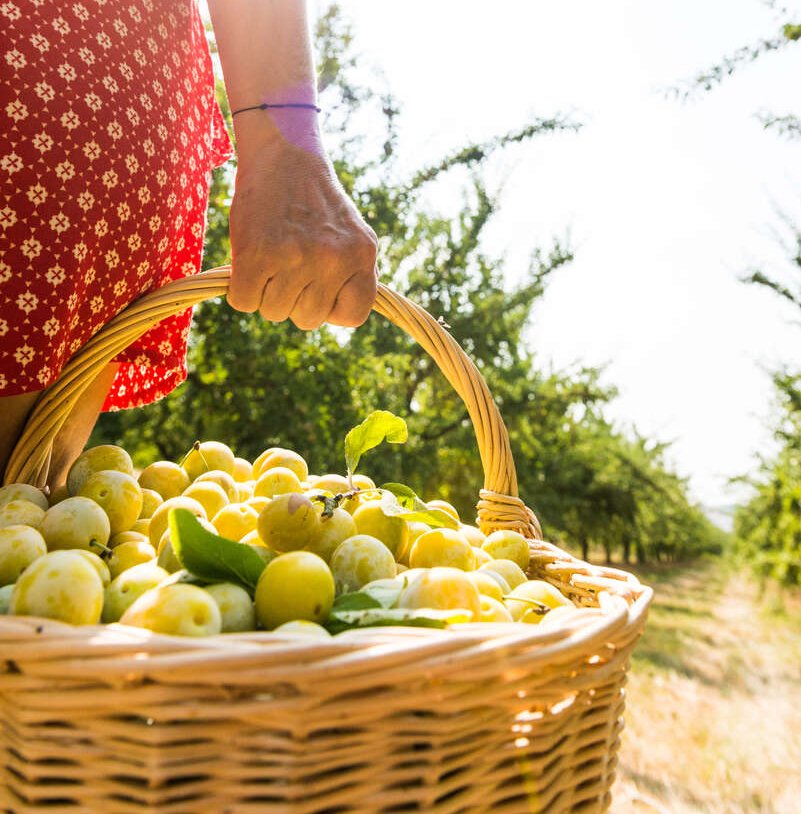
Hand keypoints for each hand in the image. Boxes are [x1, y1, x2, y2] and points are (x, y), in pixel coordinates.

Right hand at [227, 127, 377, 329]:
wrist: (284, 152)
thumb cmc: (314, 200)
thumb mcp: (352, 233)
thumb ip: (355, 274)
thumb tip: (348, 315)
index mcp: (361, 255)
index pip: (351, 317)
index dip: (330, 308)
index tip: (318, 288)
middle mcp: (332, 259)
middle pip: (307, 320)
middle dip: (293, 299)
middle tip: (288, 265)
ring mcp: (295, 257)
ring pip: (273, 313)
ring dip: (265, 293)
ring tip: (270, 258)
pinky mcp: (257, 253)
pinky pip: (243, 302)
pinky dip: (240, 288)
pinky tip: (249, 262)